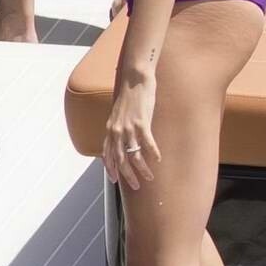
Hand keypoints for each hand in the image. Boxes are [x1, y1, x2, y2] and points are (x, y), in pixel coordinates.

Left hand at [103, 71, 159, 190]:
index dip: (111, 169)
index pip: (107, 155)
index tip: (116, 180)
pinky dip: (153, 153)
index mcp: (110, 129)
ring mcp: (128, 127)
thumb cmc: (130, 96)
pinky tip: (158, 160)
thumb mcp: (119, 114)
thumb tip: (122, 140)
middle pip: (120, 159)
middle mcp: (116, 130)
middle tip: (136, 186)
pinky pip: (147, 143)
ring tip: (150, 177)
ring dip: (142, 169)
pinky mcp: (141, 122)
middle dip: (128, 175)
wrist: (134, 78)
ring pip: (134, 155)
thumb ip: (119, 128)